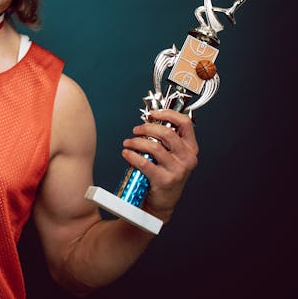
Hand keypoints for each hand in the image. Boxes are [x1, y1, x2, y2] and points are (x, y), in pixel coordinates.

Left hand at [121, 109, 198, 223]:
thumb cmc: (163, 174)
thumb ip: (164, 139)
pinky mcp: (165, 180)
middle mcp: (188, 158)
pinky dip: (131, 155)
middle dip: (147, 127)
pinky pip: (144, 162)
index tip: (152, 114)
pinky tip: (126, 153)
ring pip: (154, 147)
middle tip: (135, 130)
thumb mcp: (170, 155)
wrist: (161, 203)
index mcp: (191, 148)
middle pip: (167, 132)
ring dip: (136, 142)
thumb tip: (148, 119)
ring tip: (128, 143)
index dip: (168, 114)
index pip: (185, 123)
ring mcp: (178, 170)